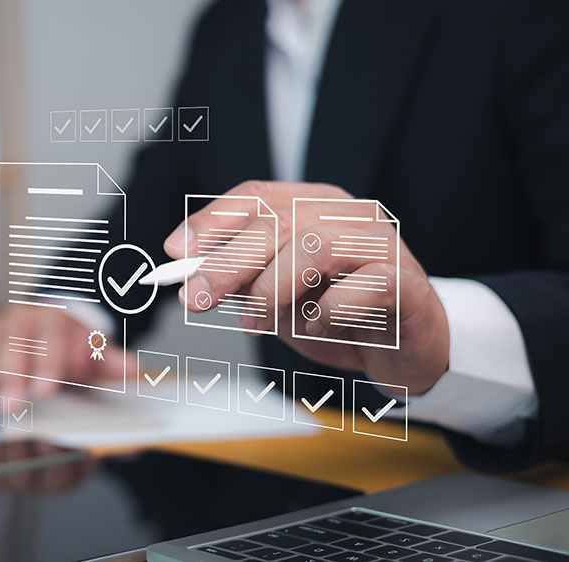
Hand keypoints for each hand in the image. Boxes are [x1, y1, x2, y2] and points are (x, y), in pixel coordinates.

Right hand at [0, 306, 124, 400]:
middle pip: (10, 341)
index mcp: (53, 319)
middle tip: (12, 407)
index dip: (47, 362)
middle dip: (10, 374)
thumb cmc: (67, 346)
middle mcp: (20, 319)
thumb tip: (132, 368)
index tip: (46, 389)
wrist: (42, 325)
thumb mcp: (92, 351)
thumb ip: (109, 361)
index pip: (51, 337)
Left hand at [164, 181, 448, 392]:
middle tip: (195, 299)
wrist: (413, 350)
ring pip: (314, 247)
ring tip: (253, 324)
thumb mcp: (278, 298)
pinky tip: (320, 326)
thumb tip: (189, 275)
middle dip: (226, 264)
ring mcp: (382, 244)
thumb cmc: (342, 316)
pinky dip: (328, 312)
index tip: (175, 251)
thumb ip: (242, 281)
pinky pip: (359, 289)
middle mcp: (349, 214)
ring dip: (271, 290)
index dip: (211, 221)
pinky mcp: (408, 284)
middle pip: (277, 223)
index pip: (256, 196)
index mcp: (315, 205)